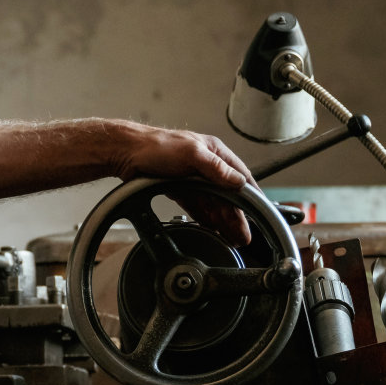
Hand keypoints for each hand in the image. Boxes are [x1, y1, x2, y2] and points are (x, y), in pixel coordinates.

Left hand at [116, 126, 255, 245]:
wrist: (126, 152)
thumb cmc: (156, 146)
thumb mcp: (192, 154)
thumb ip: (217, 168)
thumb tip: (239, 181)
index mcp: (214, 153)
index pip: (241, 177)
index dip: (251, 197)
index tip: (259, 214)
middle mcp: (206, 165)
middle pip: (227, 195)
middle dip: (236, 217)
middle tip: (243, 237)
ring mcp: (192, 177)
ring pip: (213, 203)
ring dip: (222, 221)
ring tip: (230, 238)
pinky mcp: (179, 188)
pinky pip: (197, 206)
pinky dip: (205, 218)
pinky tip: (211, 229)